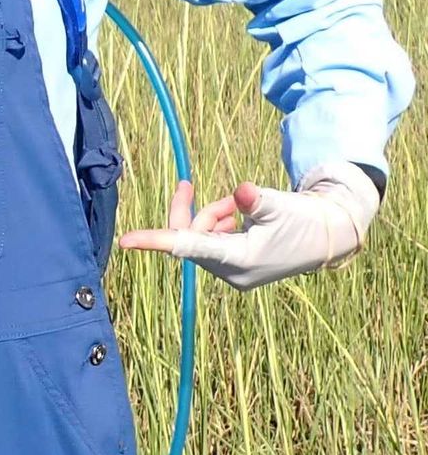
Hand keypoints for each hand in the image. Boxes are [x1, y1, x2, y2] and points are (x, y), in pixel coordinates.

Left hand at [117, 164, 378, 289]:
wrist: (330, 236)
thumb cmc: (306, 221)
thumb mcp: (283, 206)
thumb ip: (258, 199)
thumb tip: (241, 191)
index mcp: (238, 259)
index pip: (187, 247)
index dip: (155, 241)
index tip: (125, 241)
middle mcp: (230, 270)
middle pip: (189, 236)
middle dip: (191, 211)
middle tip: (187, 184)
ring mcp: (232, 269)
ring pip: (199, 236)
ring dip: (210, 215)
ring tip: (237, 205)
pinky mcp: (236, 264)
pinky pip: (210, 240)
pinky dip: (218, 223)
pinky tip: (239, 216)